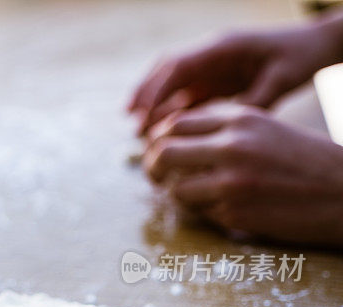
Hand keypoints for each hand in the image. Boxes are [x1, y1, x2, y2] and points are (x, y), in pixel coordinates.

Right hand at [128, 17, 342, 133]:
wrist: (310, 45)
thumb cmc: (298, 58)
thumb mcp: (281, 80)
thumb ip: (254, 101)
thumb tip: (224, 125)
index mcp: (222, 46)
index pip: (179, 66)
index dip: (157, 90)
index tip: (142, 114)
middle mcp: (210, 52)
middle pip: (166, 70)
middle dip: (145, 93)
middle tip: (130, 120)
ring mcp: (209, 64)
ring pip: (170, 80)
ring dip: (152, 101)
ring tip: (136, 127)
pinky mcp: (212, 76)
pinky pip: (184, 91)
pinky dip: (168, 107)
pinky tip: (158, 126)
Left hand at [144, 102, 342, 246]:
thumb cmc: (304, 161)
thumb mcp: (265, 129)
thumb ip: (222, 129)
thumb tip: (169, 138)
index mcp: (240, 118)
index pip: (176, 123)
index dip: (158, 139)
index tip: (158, 150)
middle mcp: (232, 145)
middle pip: (163, 152)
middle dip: (152, 167)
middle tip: (156, 177)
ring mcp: (231, 180)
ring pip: (176, 188)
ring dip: (179, 195)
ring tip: (198, 196)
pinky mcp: (235, 211)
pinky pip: (200, 213)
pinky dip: (206, 213)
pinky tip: (229, 209)